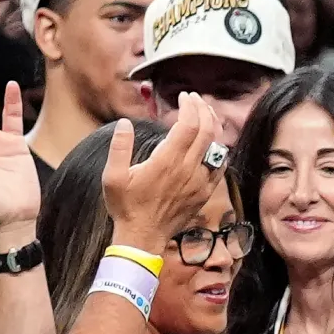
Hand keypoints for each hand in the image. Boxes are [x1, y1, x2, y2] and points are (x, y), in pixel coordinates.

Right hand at [99, 95, 219, 251]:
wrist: (142, 237)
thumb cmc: (126, 207)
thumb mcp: (113, 177)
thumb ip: (119, 148)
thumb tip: (123, 123)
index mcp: (166, 161)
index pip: (188, 125)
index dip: (190, 106)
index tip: (184, 96)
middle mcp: (188, 169)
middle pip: (207, 130)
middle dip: (204, 109)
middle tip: (196, 99)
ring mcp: (200, 180)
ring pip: (217, 145)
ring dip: (214, 126)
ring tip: (206, 113)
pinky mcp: (206, 191)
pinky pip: (220, 165)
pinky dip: (220, 148)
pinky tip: (214, 141)